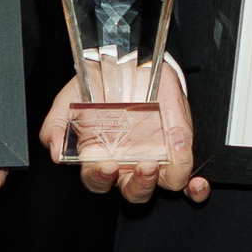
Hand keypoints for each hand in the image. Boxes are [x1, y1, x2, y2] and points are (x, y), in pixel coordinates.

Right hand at [39, 60, 208, 204]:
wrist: (129, 61)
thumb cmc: (100, 84)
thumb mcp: (71, 98)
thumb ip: (57, 124)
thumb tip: (54, 151)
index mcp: (101, 158)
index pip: (98, 181)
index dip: (101, 178)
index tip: (106, 165)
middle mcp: (129, 163)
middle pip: (135, 191)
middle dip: (140, 184)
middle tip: (143, 166)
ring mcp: (157, 159)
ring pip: (165, 184)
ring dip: (169, 177)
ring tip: (171, 153)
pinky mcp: (179, 150)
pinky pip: (188, 179)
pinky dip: (195, 188)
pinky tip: (197, 183)